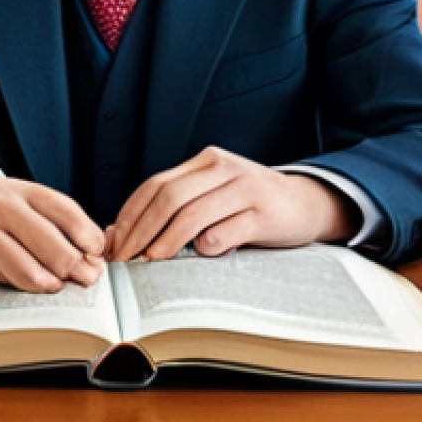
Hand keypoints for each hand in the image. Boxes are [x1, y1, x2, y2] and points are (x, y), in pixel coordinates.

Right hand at [0, 178, 106, 293]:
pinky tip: (32, 287)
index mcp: (17, 187)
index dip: (84, 231)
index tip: (97, 251)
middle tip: (85, 277)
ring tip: (57, 287)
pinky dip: (17, 282)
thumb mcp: (12, 201)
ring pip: (17, 255)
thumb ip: (45, 223)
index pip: (60, 206)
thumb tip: (85, 253)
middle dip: (69, 260)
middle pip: (42, 233)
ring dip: (43, 277)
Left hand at [105, 147, 359, 262]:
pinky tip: (199, 255)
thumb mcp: (214, 194)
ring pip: (193, 213)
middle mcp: (223, 169)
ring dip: (166, 240)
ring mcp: (245, 189)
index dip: (131, 213)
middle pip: (169, 196)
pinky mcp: (264, 214)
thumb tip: (127, 234)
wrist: (306, 203)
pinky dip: (208, 245)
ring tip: (151, 260)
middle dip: (141, 229)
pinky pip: (227, 230)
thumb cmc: (250, 204)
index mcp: (206, 162)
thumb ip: (180, 205)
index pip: (156, 184)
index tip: (115, 241)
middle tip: (126, 256)